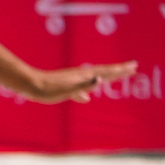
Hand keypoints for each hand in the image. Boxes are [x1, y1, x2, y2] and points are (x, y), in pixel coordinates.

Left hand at [21, 61, 136, 103]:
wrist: (31, 86)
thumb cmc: (49, 90)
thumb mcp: (67, 89)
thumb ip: (83, 85)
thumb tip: (99, 79)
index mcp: (84, 76)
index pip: (106, 72)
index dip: (120, 71)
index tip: (133, 66)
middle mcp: (81, 76)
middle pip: (103, 72)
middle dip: (118, 70)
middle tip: (133, 66)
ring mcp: (73, 80)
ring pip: (94, 78)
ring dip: (106, 77)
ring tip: (115, 76)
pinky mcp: (65, 87)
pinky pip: (81, 88)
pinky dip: (87, 91)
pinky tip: (86, 98)